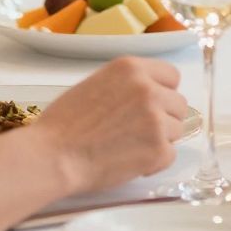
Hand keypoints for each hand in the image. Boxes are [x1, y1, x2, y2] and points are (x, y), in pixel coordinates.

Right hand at [29, 57, 189, 192]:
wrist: (52, 156)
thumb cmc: (64, 124)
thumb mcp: (96, 85)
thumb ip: (127, 85)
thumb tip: (151, 93)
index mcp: (131, 68)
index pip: (171, 76)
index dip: (163, 92)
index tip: (152, 105)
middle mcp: (148, 89)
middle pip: (178, 104)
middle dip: (164, 118)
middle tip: (137, 131)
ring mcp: (156, 119)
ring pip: (176, 130)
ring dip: (159, 140)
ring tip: (129, 147)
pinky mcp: (158, 149)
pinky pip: (170, 155)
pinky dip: (154, 162)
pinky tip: (130, 161)